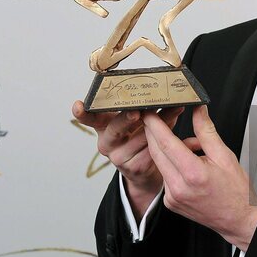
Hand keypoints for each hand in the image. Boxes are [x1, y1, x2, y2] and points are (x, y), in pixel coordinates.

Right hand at [71, 101, 199, 213]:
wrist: (144, 169)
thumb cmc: (139, 135)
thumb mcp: (133, 121)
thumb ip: (139, 106)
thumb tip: (159, 87)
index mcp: (103, 126)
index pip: (89, 117)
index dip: (82, 113)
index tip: (78, 105)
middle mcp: (107, 143)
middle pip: (114, 128)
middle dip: (127, 118)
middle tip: (136, 111)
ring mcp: (118, 158)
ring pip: (141, 137)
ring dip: (161, 122)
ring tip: (176, 107)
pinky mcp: (134, 168)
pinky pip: (153, 150)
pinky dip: (166, 138)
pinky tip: (177, 131)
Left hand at [142, 104, 256, 250]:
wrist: (238, 219)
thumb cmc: (236, 190)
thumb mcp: (225, 155)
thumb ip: (207, 131)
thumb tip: (199, 110)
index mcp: (193, 174)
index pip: (166, 144)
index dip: (155, 125)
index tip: (149, 113)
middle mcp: (178, 188)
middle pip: (157, 153)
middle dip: (154, 133)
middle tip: (156, 118)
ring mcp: (172, 197)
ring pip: (161, 163)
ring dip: (168, 150)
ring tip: (192, 148)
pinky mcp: (170, 202)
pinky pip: (165, 176)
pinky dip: (173, 165)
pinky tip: (188, 165)